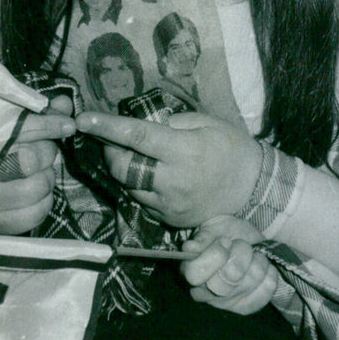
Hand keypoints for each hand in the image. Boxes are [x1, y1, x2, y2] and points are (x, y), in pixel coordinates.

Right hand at [0, 94, 74, 234]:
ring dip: (45, 180)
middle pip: (30, 159)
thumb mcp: (23, 126)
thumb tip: (65, 103)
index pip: (23, 129)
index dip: (50, 125)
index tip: (69, 126)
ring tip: (38, 175)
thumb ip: (46, 114)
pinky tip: (36, 196)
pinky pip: (35, 213)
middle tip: (43, 154)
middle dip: (45, 154)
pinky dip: (43, 204)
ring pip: (37, 187)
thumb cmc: (7, 150)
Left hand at [75, 110, 262, 227]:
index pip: (137, 137)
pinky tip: (153, 176)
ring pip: (128, 186)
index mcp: (184, 151)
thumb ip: (172, 123)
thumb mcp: (207, 123)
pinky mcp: (170, 220)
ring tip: (137, 157)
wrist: (254, 188)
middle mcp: (172, 181)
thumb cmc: (232, 148)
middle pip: (122, 167)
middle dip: (110, 150)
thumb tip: (142, 123)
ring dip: (125, 170)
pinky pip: (143, 201)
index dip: (107, 127)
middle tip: (112, 138)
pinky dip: (140, 186)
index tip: (84, 119)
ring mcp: (169, 205)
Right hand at [179, 215, 278, 314]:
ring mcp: (223, 303)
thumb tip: (190, 247)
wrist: (240, 241)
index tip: (226, 241)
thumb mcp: (212, 228)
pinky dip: (269, 275)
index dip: (216, 255)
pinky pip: (264, 293)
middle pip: (229, 279)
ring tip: (252, 254)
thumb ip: (203, 238)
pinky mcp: (243, 307)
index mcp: (190, 272)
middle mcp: (203, 292)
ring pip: (250, 282)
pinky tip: (263, 267)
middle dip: (241, 254)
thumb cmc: (222, 233)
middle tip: (241, 245)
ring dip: (258, 261)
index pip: (196, 274)